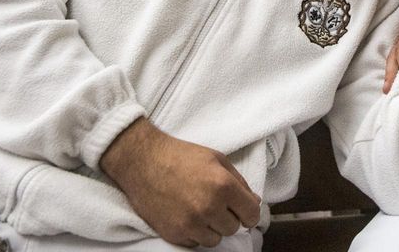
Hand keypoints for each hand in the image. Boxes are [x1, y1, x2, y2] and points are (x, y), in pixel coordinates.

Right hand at [100, 118, 262, 248]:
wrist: (143, 162)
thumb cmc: (181, 156)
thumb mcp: (217, 159)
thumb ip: (240, 182)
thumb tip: (255, 202)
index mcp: (223, 186)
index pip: (252, 214)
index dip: (250, 212)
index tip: (244, 209)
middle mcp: (208, 208)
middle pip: (234, 228)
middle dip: (229, 217)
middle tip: (217, 204)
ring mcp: (190, 224)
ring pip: (215, 239)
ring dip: (212, 228)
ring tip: (201, 210)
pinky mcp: (174, 234)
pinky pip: (195, 243)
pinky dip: (195, 233)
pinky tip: (188, 215)